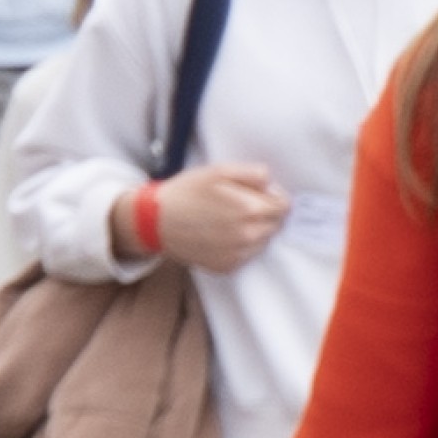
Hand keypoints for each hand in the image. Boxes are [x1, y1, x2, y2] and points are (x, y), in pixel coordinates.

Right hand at [132, 162, 292, 273]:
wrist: (153, 221)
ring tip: (225, 220)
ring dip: (253, 230)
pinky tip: (219, 235)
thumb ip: (253, 173)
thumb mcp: (218, 171)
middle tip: (236, 206)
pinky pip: (247, 255)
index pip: (284, 206)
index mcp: (250, 209)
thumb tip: (272, 184)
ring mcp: (238, 254)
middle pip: (276, 224)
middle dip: (264, 214)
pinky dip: (239, 246)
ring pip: (264, 240)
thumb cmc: (186, 192)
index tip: (257, 194)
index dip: (273, 197)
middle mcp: (248, 235)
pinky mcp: (228, 267)